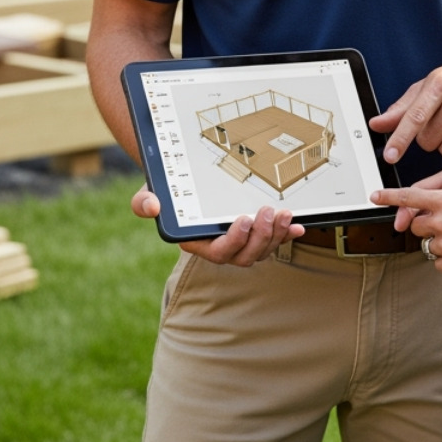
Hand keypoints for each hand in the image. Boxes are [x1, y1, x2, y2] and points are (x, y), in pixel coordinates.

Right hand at [130, 185, 302, 266]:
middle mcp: (219, 248)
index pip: (217, 252)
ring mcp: (238, 243)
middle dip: (260, 237)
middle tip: (267, 212)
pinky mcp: (253, 235)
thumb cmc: (165, 194)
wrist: (181, 186)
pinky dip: (287, 235)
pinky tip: (298, 226)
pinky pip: (273, 241)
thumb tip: (152, 207)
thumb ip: (143, 203)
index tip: (242, 220)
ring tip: (284, 214)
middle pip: (245, 256)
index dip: (233, 241)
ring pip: (261, 250)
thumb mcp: (147, 195)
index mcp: (195, 243)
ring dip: (276, 235)